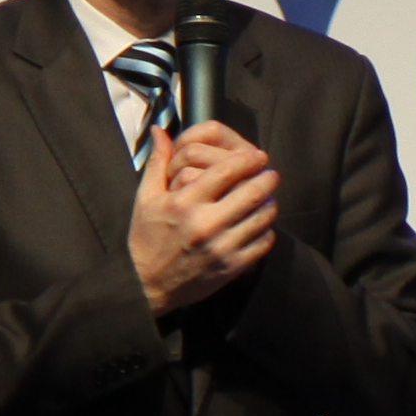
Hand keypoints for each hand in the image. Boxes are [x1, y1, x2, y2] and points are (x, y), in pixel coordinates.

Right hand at [132, 122, 278, 312]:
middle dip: (267, 179)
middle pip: (252, 193)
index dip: (247, 159)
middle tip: (270, 174)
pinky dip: (266, 230)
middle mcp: (206, 224)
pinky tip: (259, 224)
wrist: (146, 284)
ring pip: (262, 217)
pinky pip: (262, 243)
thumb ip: (158, 163)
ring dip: (269, 203)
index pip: (226, 171)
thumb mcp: (145, 198)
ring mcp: (222, 247)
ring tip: (267, 197)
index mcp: (185, 202)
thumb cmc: (146, 237)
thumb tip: (160, 131)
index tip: (257, 155)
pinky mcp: (232, 267)